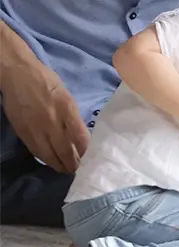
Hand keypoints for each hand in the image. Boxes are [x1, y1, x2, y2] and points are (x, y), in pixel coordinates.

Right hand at [0, 36, 88, 173]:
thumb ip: (72, 115)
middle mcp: (52, 120)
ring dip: (58, 164)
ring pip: (48, 153)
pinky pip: (35, 149)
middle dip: (72, 163)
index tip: (91, 158)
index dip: (85, 151)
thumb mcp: (67, 95)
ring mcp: (36, 127)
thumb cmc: (47, 81)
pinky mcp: (22, 131)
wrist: (18, 74)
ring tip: (65, 171)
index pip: (80, 136)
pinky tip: (50, 161)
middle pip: (64, 149)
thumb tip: (79, 134)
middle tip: (79, 171)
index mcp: (67, 108)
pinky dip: (44, 157)